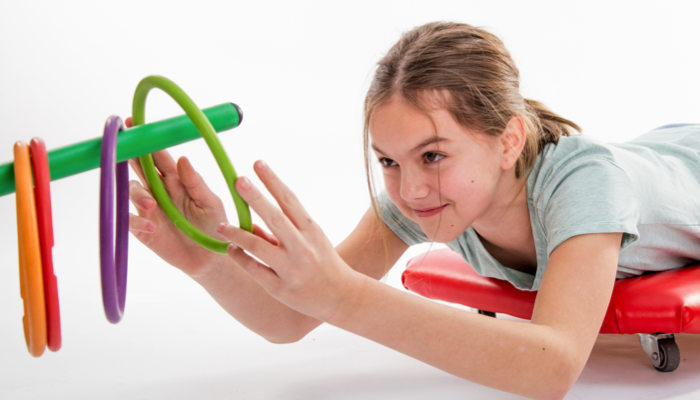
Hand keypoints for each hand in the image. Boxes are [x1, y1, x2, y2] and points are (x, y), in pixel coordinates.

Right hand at [125, 117, 233, 276]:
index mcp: (176, 179)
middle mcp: (159, 190)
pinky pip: (130, 220)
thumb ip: (196, 183)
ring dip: (138, 194)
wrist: (211, 258)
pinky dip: (137, 222)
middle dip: (129, 156)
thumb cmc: (214, 226)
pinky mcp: (143, 229)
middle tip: (122, 147)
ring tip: (152, 204)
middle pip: (138, 168)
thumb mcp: (210, 203)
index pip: (159, 156)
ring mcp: (148, 208)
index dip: (147, 141)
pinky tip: (151, 227)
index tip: (134, 124)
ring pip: (131, 191)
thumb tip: (183, 159)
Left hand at [215, 160, 362, 321]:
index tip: (257, 163)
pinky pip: (255, 270)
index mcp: (311, 230)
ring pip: (259, 247)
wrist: (341, 296)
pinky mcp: (280, 288)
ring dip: (238, 234)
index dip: (273, 181)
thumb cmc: (323, 262)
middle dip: (256, 198)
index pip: (289, 200)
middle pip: (276, 218)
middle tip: (238, 180)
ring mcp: (291, 268)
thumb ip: (282, 230)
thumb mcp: (311, 241)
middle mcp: (302, 247)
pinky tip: (230, 249)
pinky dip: (241, 258)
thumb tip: (251, 221)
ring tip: (221, 226)